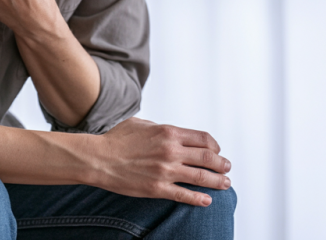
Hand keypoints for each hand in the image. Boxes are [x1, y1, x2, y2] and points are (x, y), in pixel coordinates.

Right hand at [89, 117, 231, 206]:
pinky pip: (185, 195)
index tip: (217, 151)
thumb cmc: (116, 139)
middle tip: (227, 168)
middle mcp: (171, 150)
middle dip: (222, 164)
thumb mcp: (141, 124)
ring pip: (202, 177)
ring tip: (225, 184)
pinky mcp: (158, 188)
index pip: (203, 139)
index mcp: (168, 132)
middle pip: (208, 157)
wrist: (98, 158)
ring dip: (218, 181)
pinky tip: (207, 201)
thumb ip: (159, 127)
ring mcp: (166, 170)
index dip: (215, 146)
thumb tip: (170, 132)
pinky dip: (199, 199)